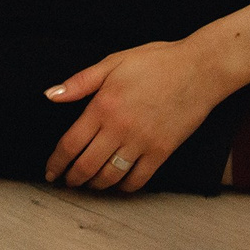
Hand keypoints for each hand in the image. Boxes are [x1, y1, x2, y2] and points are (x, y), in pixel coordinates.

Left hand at [43, 35, 235, 192]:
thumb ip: (79, 82)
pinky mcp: (162, 152)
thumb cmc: (157, 62)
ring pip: (110, 176)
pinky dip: (124, 186)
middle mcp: (119, 129)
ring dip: (95, 185)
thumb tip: (50, 95)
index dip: (56, 162)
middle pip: (87, 166)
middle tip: (66, 182)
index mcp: (103, 107)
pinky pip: (138, 179)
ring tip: (89, 183)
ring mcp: (142, 143)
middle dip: (72, 179)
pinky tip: (118, 183)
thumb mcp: (113, 62)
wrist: (199, 69)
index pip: (70, 144)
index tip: (50, 171)